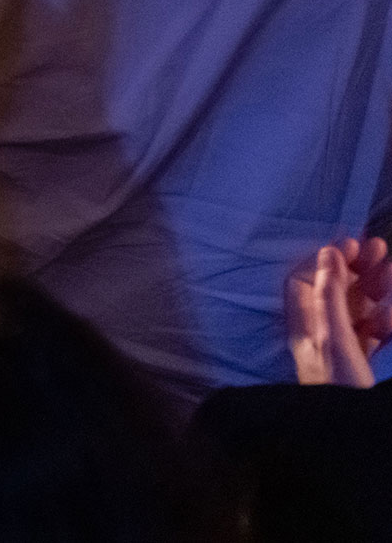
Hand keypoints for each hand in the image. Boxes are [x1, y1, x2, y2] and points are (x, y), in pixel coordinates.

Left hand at [287, 237, 391, 385]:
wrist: (346, 441)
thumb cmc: (338, 388)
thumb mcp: (334, 336)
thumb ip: (330, 296)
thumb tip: (328, 252)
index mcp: (303, 326)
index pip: (304, 281)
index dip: (326, 261)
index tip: (353, 245)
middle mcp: (316, 336)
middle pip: (333, 293)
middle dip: (357, 269)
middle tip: (382, 249)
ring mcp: (337, 352)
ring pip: (354, 312)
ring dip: (373, 291)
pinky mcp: (355, 369)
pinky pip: (368, 337)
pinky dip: (381, 324)